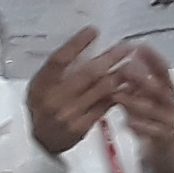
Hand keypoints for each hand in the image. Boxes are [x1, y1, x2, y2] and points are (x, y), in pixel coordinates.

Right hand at [25, 28, 125, 156]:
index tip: (93, 30)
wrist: (41, 142)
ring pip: (102, 88)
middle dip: (110, 57)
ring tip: (133, 63)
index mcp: (40, 84)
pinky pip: (107, 105)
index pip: (59, 60)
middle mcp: (53, 98)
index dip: (76, 44)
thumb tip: (87, 48)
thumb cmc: (43, 107)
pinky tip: (131, 84)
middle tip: (126, 46)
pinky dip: (120, 92)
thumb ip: (59, 71)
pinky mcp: (82, 125)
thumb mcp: (42, 87)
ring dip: (121, 74)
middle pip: (87, 73)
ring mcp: (69, 113)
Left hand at [109, 46, 173, 172]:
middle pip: (161, 87)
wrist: (165, 153)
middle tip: (125, 69)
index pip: (163, 71)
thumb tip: (116, 66)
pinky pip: (155, 131)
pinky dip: (142, 125)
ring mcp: (169, 121)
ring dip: (137, 101)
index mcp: (166, 91)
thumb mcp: (142, 101)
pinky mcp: (165, 139)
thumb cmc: (150, 122)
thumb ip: (133, 86)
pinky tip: (128, 122)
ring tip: (119, 95)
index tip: (139, 47)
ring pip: (157, 109)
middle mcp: (170, 103)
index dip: (153, 59)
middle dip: (143, 78)